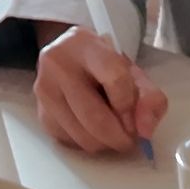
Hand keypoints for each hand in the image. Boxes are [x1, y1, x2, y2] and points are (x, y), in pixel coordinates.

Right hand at [33, 22, 167, 154]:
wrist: (69, 57)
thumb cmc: (102, 65)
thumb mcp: (131, 71)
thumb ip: (149, 97)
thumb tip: (146, 130)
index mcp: (84, 45)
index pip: (115, 79)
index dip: (131, 107)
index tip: (137, 118)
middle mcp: (57, 63)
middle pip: (95, 117)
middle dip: (119, 137)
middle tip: (130, 138)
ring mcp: (44, 89)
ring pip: (82, 135)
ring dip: (105, 144)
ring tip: (113, 134)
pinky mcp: (40, 112)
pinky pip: (69, 142)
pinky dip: (87, 143)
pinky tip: (93, 130)